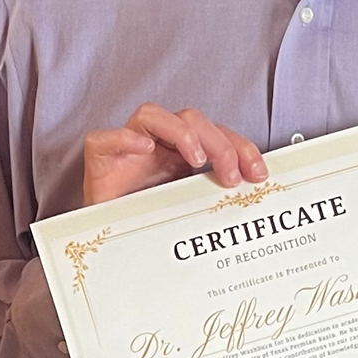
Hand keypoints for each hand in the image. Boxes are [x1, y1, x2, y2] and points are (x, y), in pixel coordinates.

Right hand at [82, 103, 265, 205]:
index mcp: (181, 153)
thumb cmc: (145, 222)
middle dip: (219, 144)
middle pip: (191, 119)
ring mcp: (127, 147)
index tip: (259, 174)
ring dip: (181, 132)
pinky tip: (143, 149)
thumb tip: (251, 202)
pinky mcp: (99, 156)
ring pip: (152, 114)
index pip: (216, 135)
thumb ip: (211, 197)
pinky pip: (105, 137)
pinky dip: (125, 139)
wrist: (107, 244)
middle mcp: (157, 143)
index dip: (241, 148)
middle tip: (230, 176)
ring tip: (196, 159)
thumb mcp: (188, 210)